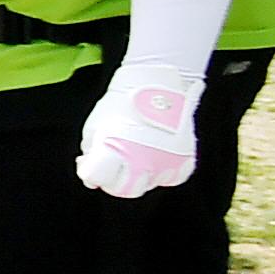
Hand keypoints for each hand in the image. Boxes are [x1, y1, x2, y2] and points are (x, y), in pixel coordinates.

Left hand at [78, 60, 205, 198]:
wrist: (155, 84)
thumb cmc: (120, 104)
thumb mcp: (94, 127)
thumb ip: (91, 153)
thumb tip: (89, 172)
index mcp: (118, 151)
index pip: (98, 179)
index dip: (91, 173)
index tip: (90, 165)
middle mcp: (145, 161)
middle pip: (123, 189)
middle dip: (112, 180)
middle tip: (112, 164)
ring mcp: (167, 162)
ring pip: (147, 185)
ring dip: (137, 176)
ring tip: (133, 154)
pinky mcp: (185, 159)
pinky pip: (171, 177)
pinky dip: (161, 172)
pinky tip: (153, 157)